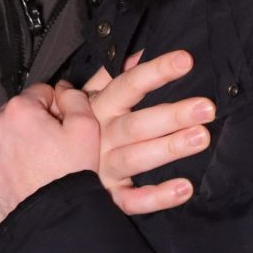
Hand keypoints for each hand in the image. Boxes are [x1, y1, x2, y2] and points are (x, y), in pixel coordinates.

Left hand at [0, 82, 99, 226]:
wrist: (49, 224)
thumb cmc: (69, 175)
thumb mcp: (86, 129)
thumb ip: (74, 98)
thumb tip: (60, 88)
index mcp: (18, 109)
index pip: (39, 93)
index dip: (54, 110)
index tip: (60, 130)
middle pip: (16, 113)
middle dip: (31, 125)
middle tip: (48, 150)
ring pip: (0, 134)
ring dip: (13, 142)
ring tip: (32, 166)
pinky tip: (16, 177)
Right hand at [82, 50, 214, 214]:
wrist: (45, 168)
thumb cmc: (74, 125)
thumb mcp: (86, 95)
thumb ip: (110, 74)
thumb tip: (139, 52)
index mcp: (99, 107)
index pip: (129, 84)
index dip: (156, 71)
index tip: (186, 60)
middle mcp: (101, 136)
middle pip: (138, 124)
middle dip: (172, 115)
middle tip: (206, 107)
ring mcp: (103, 166)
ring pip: (137, 158)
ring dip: (169, 148)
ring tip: (201, 137)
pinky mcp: (107, 194)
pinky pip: (131, 199)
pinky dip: (156, 197)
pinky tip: (184, 188)